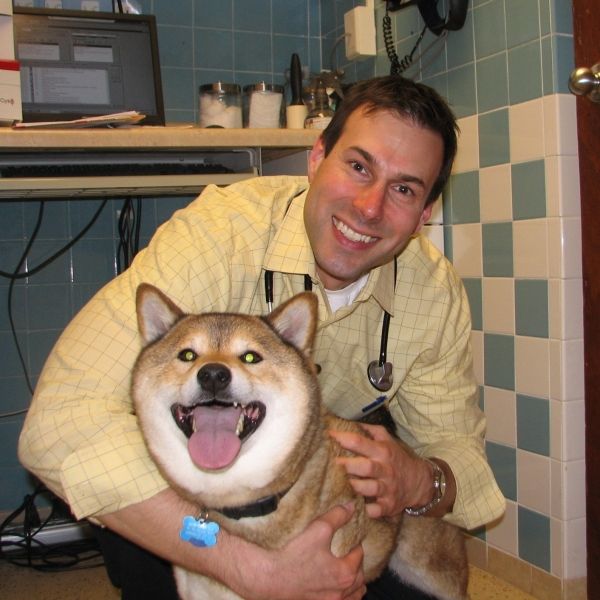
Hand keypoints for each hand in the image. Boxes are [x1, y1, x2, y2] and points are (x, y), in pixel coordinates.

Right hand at [247, 502, 365, 599]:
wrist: (268, 577)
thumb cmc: (293, 554)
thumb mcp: (318, 529)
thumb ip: (337, 517)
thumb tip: (351, 507)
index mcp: (345, 573)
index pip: (359, 555)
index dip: (355, 543)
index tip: (350, 536)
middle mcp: (340, 593)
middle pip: (359, 578)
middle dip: (356, 563)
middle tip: (349, 552)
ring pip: (353, 596)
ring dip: (354, 584)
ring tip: (347, 571)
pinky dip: (345, 597)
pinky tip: (336, 589)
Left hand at [329, 424, 433, 518]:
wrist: (419, 482)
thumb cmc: (396, 458)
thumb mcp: (387, 440)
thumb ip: (368, 430)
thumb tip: (346, 422)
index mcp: (382, 451)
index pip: (360, 442)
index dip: (342, 438)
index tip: (327, 436)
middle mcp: (384, 469)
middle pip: (365, 466)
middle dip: (347, 465)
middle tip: (330, 463)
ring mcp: (387, 489)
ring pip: (370, 488)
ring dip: (354, 487)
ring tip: (338, 485)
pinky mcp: (388, 506)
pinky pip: (375, 510)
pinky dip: (365, 510)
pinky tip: (352, 507)